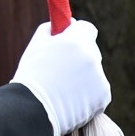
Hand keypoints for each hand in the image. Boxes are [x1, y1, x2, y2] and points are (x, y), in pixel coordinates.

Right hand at [10, 20, 110, 135]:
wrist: (32, 109)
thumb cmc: (31, 76)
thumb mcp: (36, 45)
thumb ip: (50, 30)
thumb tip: (63, 25)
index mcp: (76, 40)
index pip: (88, 28)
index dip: (78, 33)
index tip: (70, 39)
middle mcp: (92, 56)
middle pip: (91, 50)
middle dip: (80, 56)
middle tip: (62, 68)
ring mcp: (99, 78)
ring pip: (93, 72)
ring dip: (83, 76)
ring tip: (62, 88)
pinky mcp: (103, 97)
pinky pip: (97, 91)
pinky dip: (87, 94)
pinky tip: (70, 99)